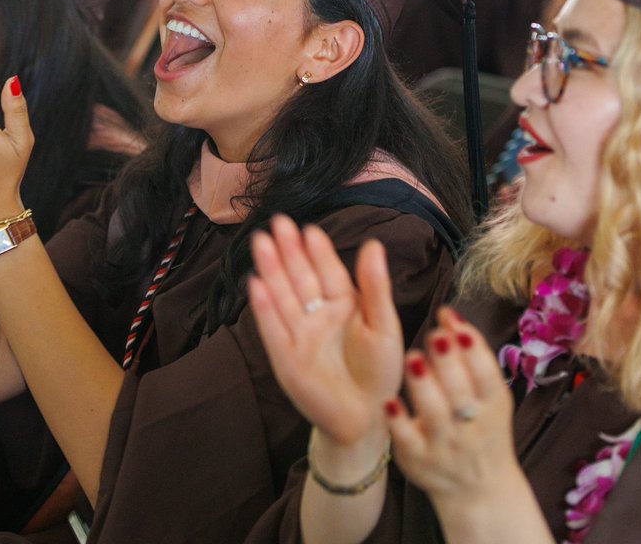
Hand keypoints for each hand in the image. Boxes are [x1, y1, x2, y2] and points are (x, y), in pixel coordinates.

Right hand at [248, 215, 404, 446]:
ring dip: (271, 270)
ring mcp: (299, 335)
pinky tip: (256, 284)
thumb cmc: (380, 371)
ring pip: (283, 296)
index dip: (317, 250)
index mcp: (344, 304)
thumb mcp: (384, 325)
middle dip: (288, 251)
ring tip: (261, 243)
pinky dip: (265, 308)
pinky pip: (273, 328)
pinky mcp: (286, 358)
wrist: (367, 418)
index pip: (327, 270)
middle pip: (300, 277)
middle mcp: (318, 315)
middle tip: (277, 223)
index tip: (308, 228)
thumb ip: (375, 286)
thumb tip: (373, 243)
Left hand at [387, 307, 520, 507]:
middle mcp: (471, 425)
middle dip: (449, 361)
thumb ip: (472, 357)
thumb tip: (448, 314)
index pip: (487, 373)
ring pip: (434, 413)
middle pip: (461, 391)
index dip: (472, 346)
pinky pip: (407, 439)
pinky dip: (398, 421)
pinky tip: (389, 401)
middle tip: (434, 335)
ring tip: (413, 359)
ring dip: (423, 385)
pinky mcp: (418, 459)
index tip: (451, 321)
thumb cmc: (481, 428)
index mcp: (493, 404)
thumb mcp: (490, 396)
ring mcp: (444, 444)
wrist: (479, 489)